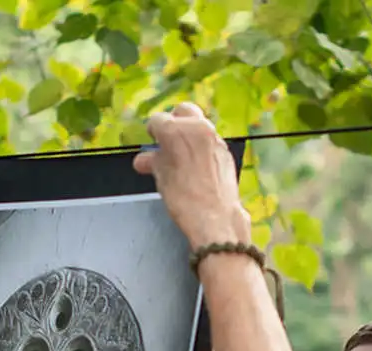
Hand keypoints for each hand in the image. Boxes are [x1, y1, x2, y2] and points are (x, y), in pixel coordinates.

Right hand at [133, 103, 250, 249]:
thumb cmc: (185, 199)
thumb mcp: (161, 178)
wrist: (215, 218)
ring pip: (199, 125)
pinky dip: (202, 147)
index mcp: (176, 130)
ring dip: (189, 134)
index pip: (158, 120)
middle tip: (166, 140)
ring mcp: (215, 138)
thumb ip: (152, 162)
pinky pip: (211, 141)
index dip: (152, 131)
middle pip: (182, 112)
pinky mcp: (226, 151)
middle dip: (173, 122)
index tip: (152, 140)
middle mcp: (198, 128)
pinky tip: (196, 165)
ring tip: (180, 155)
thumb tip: (145, 160)